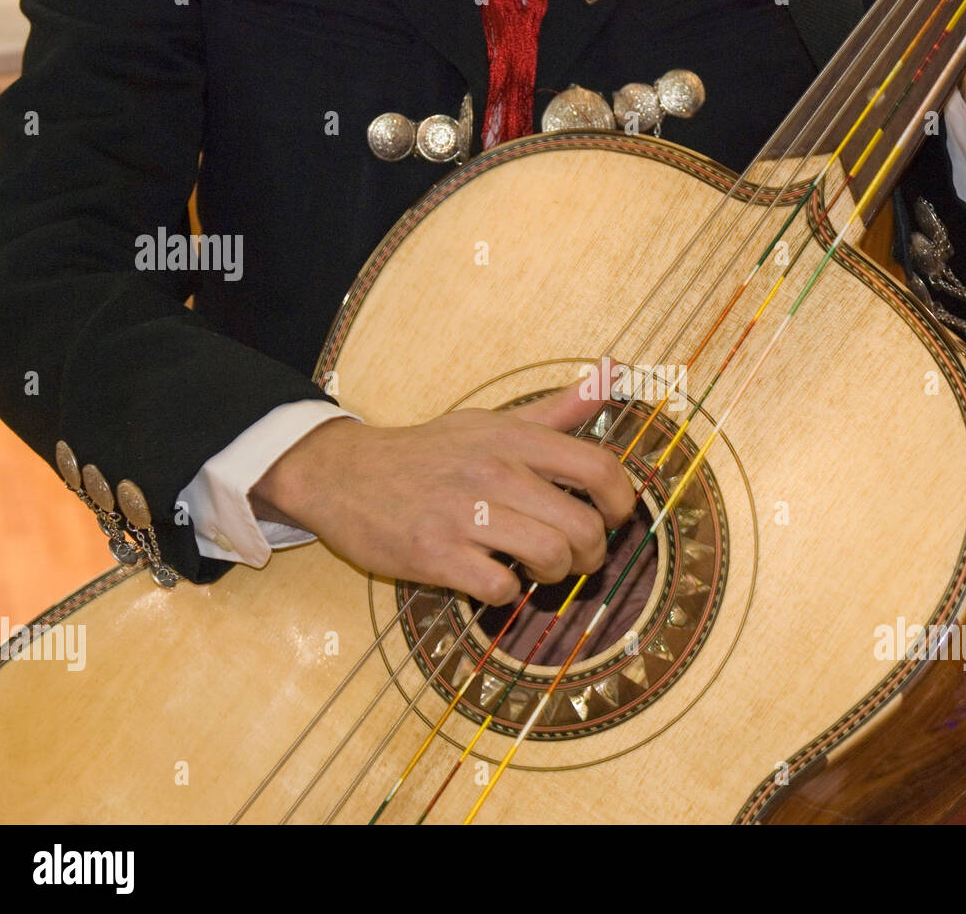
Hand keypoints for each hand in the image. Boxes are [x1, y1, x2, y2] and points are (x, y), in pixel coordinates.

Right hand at [250, 382, 635, 604]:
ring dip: (553, 575)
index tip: (611, 519)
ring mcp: (464, 513)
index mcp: (515, 437)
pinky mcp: (434, 553)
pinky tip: (492, 578)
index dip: (621, 503)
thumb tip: (614, 371)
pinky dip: (506, 593)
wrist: (344, 474)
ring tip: (535, 568)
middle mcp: (494, 470)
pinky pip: (501, 587)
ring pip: (550, 557)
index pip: (600, 468)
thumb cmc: (431, 452)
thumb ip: (559, 408)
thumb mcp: (494, 421)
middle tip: (574, 557)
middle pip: (583, 527)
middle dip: (591, 554)